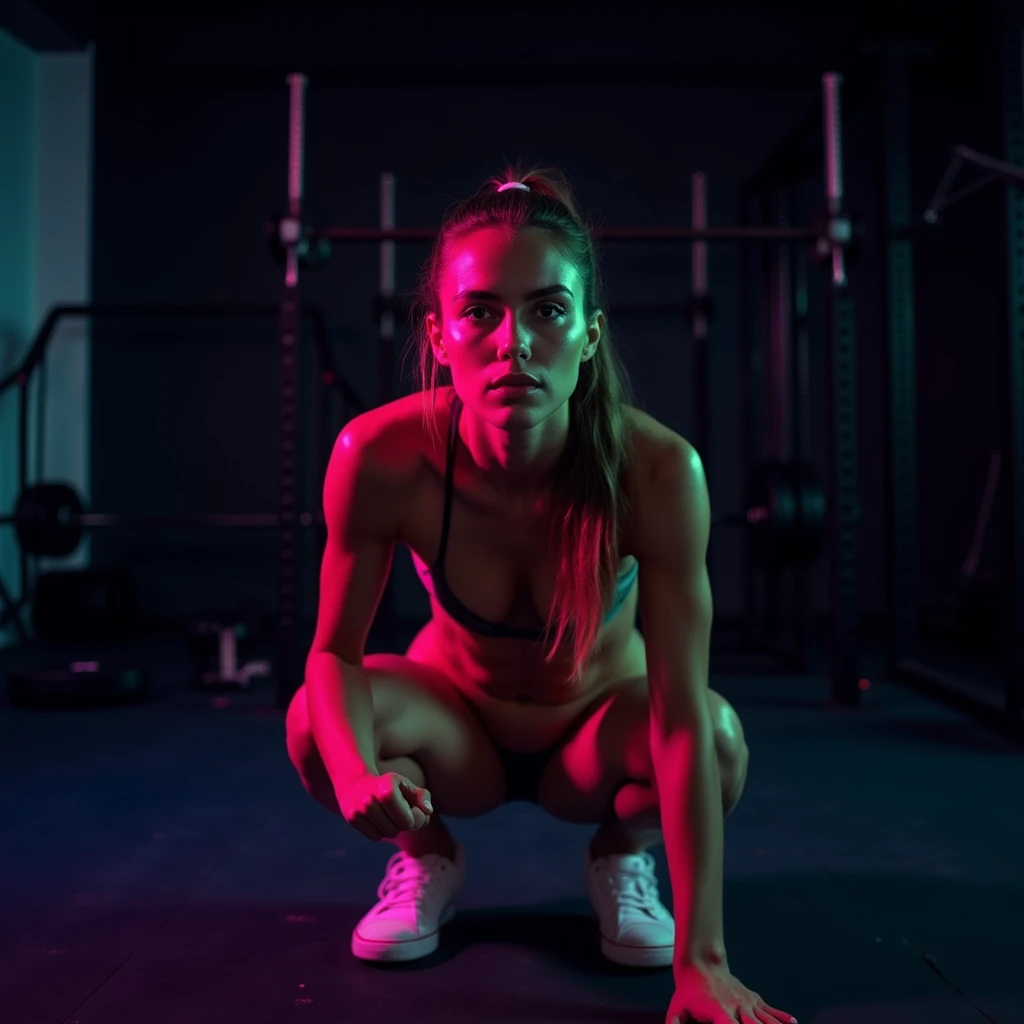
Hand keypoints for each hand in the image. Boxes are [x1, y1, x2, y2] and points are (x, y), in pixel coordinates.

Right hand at [336, 771, 432, 840]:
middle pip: (398, 828)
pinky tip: (378, 819)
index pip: (407, 820)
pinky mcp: (352, 820)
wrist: (356, 782)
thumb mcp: (406, 785)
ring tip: (389, 814)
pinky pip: (375, 837)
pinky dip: (380, 831)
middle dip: (405, 822)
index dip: (416, 818)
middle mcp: (370, 800)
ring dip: (393, 827)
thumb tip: (428, 811)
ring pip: (387, 834)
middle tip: (402, 812)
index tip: (414, 809)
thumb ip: (422, 796)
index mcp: (386, 790)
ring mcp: (358, 811)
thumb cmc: (388, 785)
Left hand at [667, 963, 795, 1023]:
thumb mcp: (676, 1011)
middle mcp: (736, 1008)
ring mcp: (747, 1002)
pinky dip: (782, 1017)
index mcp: (718, 1012)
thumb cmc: (687, 994)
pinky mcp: (754, 998)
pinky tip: (794, 1023)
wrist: (701, 963)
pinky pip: (771, 1010)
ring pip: (766, 1020)